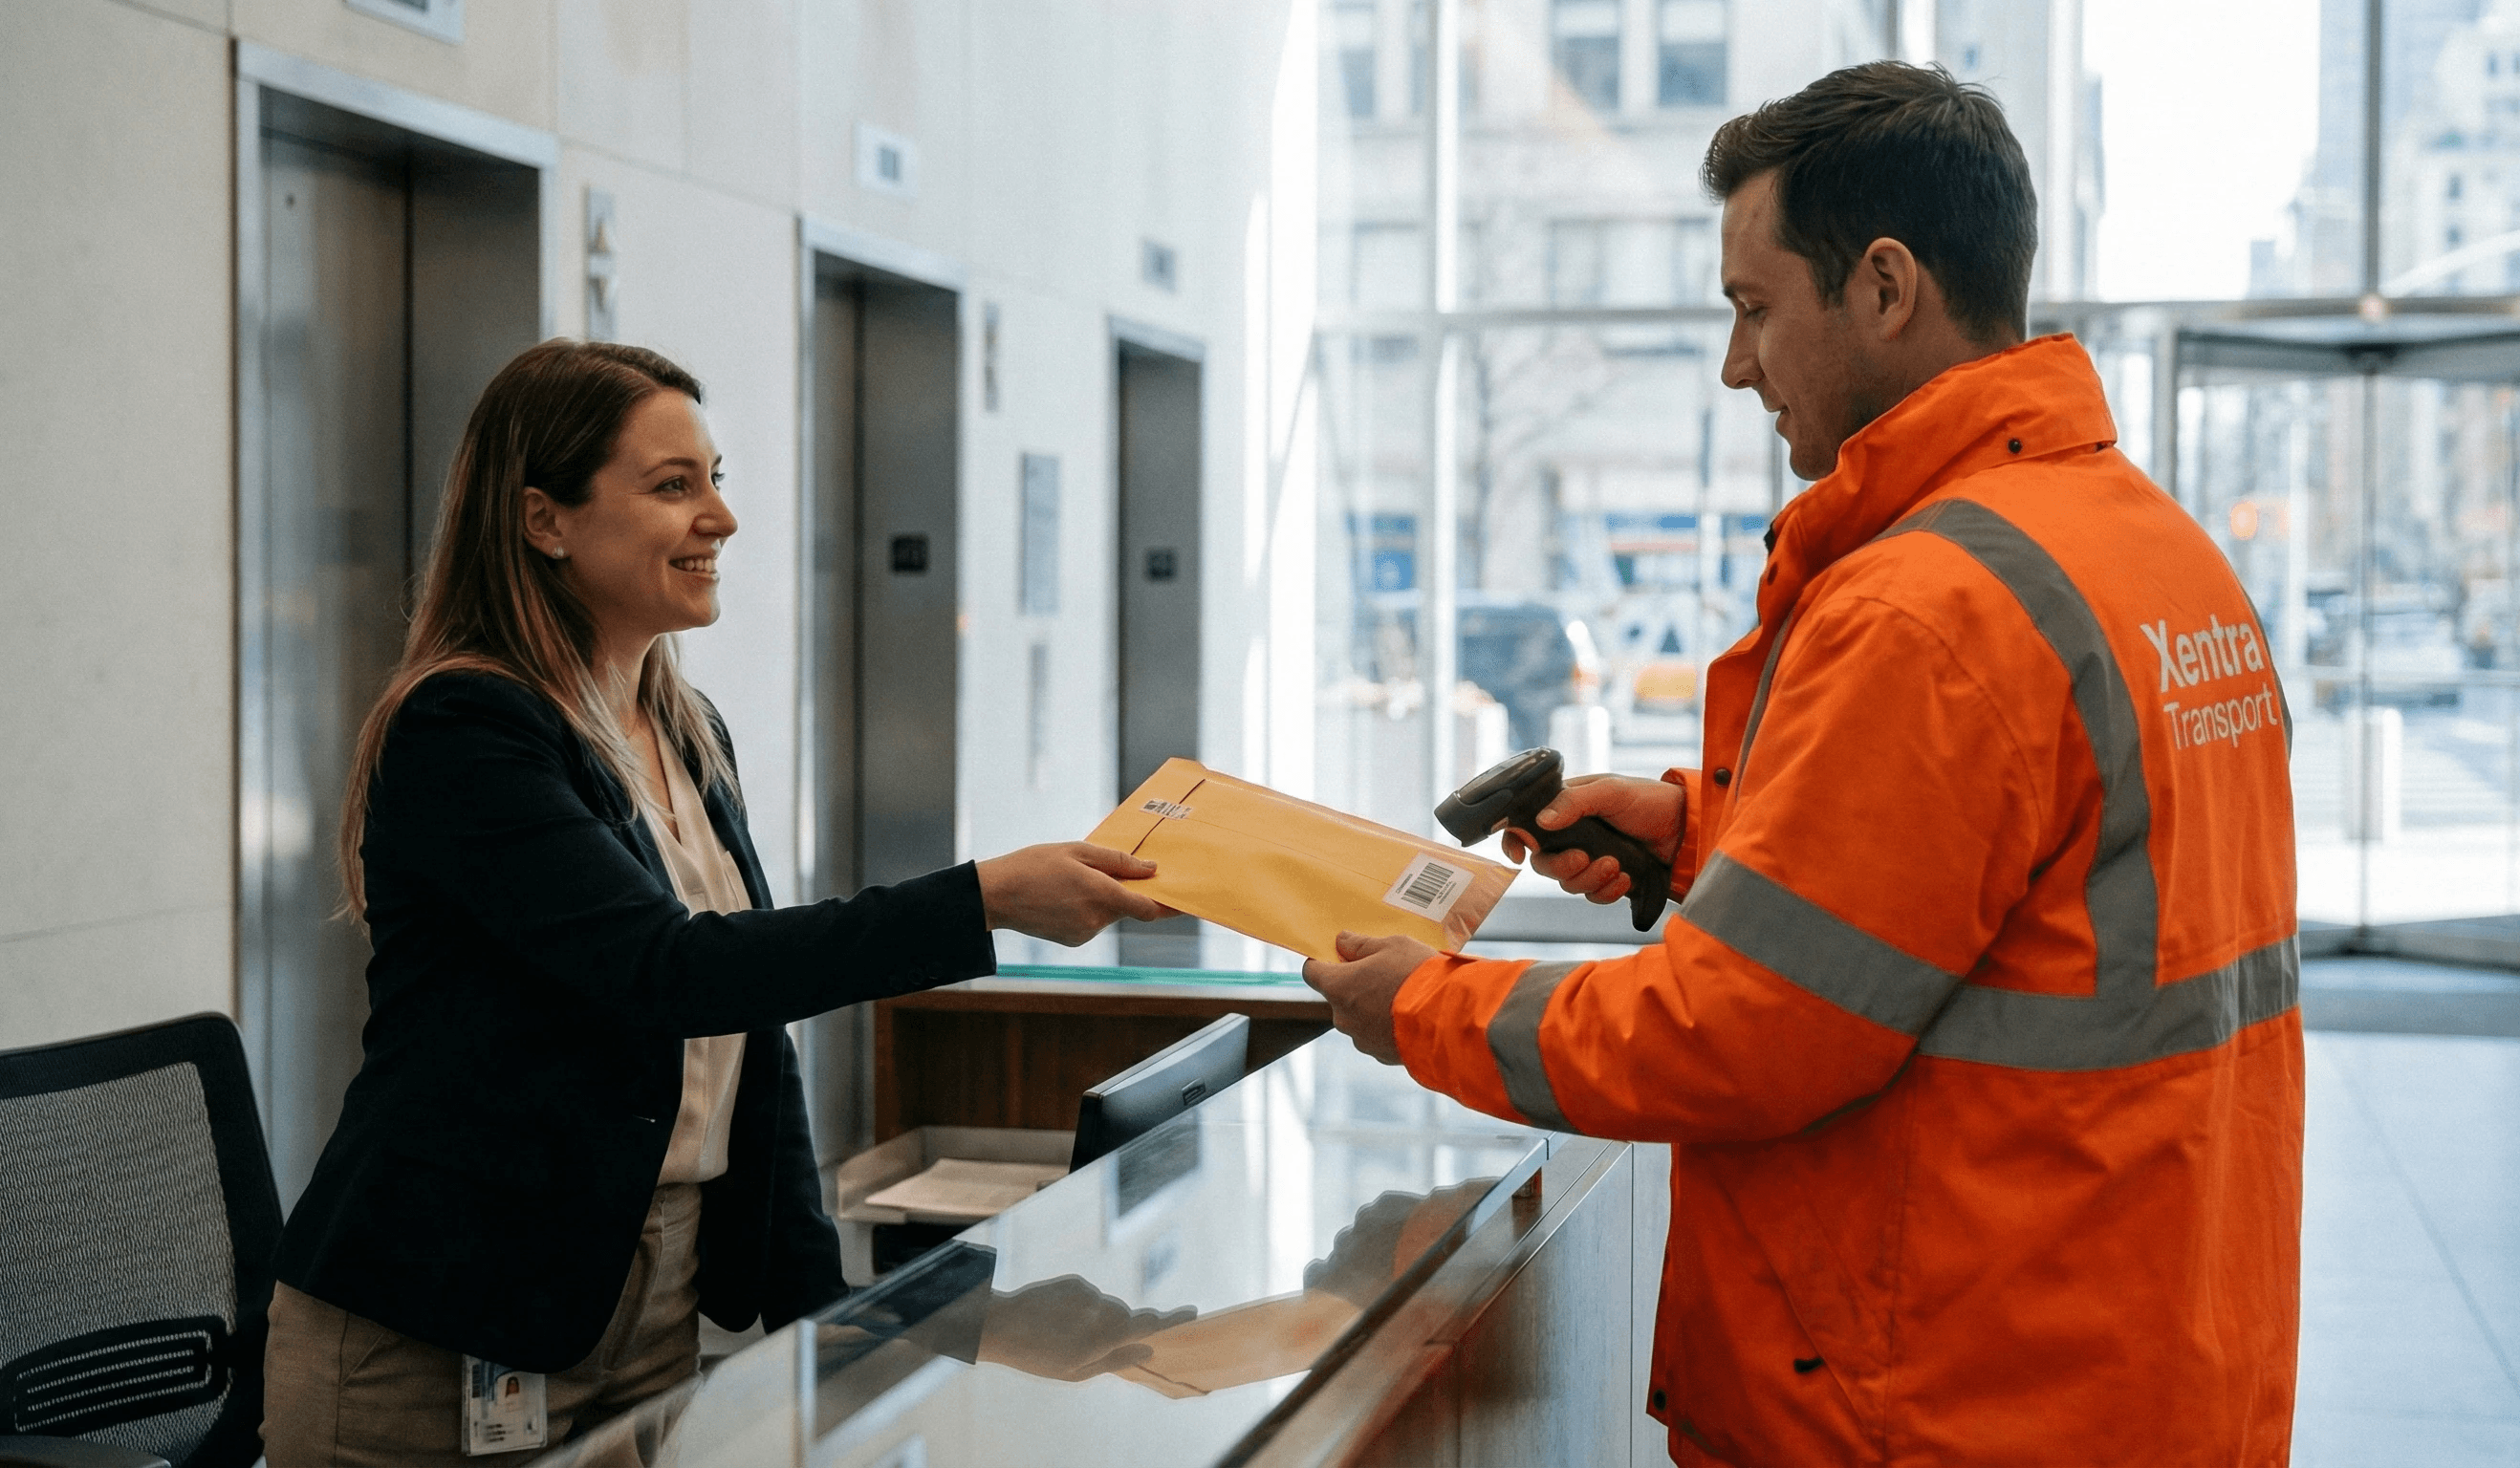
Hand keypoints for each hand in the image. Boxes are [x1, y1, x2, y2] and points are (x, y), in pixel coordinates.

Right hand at [976, 843, 1175, 945]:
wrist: (995, 895)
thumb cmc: (1034, 865)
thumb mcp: (1077, 851)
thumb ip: (1117, 861)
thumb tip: (1151, 870)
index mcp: (1102, 895)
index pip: (1149, 908)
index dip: (1170, 905)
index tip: (1186, 900)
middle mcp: (1097, 920)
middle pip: (1127, 907)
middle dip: (1125, 891)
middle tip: (1106, 869)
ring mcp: (1084, 933)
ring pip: (1108, 914)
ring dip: (1102, 898)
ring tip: (1071, 879)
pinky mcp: (1073, 940)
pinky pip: (1092, 922)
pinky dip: (1087, 908)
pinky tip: (1063, 895)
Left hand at [977, 1274, 1195, 1380]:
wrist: (999, 1326)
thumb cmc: (1038, 1357)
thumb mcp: (1076, 1372)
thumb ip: (1115, 1359)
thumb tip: (1147, 1350)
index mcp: (1102, 1338)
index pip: (1147, 1325)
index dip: (1171, 1320)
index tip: (1192, 1313)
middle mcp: (1099, 1311)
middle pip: (1127, 1317)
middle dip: (1123, 1328)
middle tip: (1097, 1343)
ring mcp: (1087, 1294)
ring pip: (1107, 1307)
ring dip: (1098, 1319)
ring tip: (1066, 1332)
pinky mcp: (1074, 1282)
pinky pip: (1089, 1296)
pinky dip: (1083, 1307)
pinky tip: (1059, 1318)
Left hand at [1301, 931, 1435, 1064]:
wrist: (1450, 1019)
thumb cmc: (1418, 976)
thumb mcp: (1392, 945)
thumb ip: (1361, 944)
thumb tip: (1342, 942)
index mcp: (1338, 987)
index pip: (1311, 972)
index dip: (1323, 962)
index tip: (1340, 956)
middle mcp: (1343, 1017)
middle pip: (1338, 996)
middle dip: (1355, 984)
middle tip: (1383, 972)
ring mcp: (1362, 1040)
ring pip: (1359, 1018)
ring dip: (1372, 1007)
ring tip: (1404, 995)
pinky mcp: (1382, 1055)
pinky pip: (1378, 1036)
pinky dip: (1388, 1026)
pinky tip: (1411, 1015)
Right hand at [1497, 773, 1683, 907]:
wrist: (1687, 830)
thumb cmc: (1650, 801)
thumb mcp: (1611, 791)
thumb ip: (1574, 802)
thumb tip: (1541, 820)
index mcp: (1567, 808)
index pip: (1527, 826)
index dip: (1516, 841)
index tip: (1519, 854)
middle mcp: (1573, 836)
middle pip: (1545, 863)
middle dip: (1563, 866)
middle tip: (1585, 858)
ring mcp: (1591, 859)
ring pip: (1569, 883)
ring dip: (1591, 879)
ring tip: (1617, 865)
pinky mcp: (1609, 880)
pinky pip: (1594, 896)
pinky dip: (1608, 891)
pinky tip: (1626, 879)